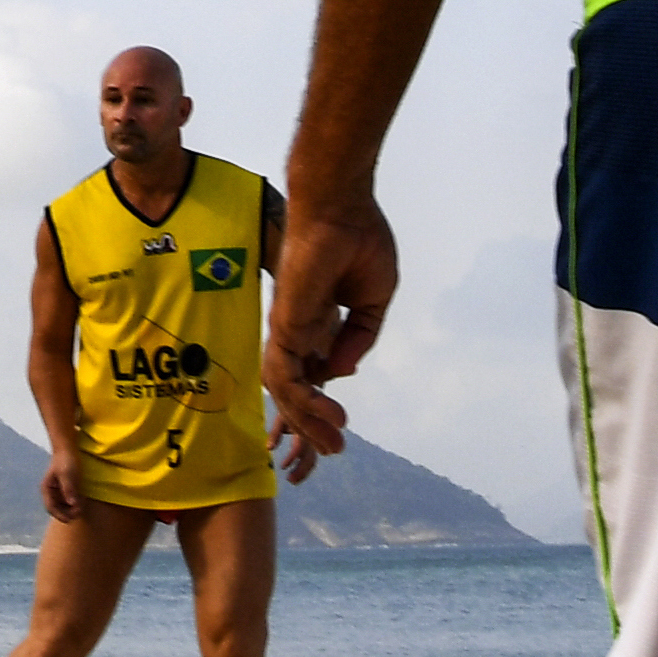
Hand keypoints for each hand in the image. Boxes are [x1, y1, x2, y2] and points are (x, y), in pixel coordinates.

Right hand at [40, 455, 83, 523]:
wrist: (68, 448)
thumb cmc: (66, 460)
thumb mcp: (68, 474)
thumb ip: (69, 489)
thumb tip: (72, 504)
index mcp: (46, 489)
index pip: (51, 508)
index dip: (60, 516)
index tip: (71, 519)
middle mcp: (50, 492)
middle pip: (57, 510)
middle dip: (67, 514)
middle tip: (79, 513)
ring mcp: (58, 491)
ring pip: (63, 507)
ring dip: (71, 510)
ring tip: (81, 507)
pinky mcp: (65, 489)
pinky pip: (69, 501)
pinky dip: (75, 504)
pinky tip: (82, 501)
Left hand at [263, 195, 395, 473]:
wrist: (341, 207)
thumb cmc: (358, 240)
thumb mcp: (372, 300)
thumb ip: (359, 336)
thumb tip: (343, 371)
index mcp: (316, 321)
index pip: (311, 372)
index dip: (322, 401)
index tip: (341, 423)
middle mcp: (296, 328)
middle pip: (293, 389)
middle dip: (311, 424)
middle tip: (336, 449)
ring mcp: (287, 328)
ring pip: (286, 390)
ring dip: (307, 422)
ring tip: (335, 444)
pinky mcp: (285, 326)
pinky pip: (287, 376)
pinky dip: (303, 402)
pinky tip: (328, 417)